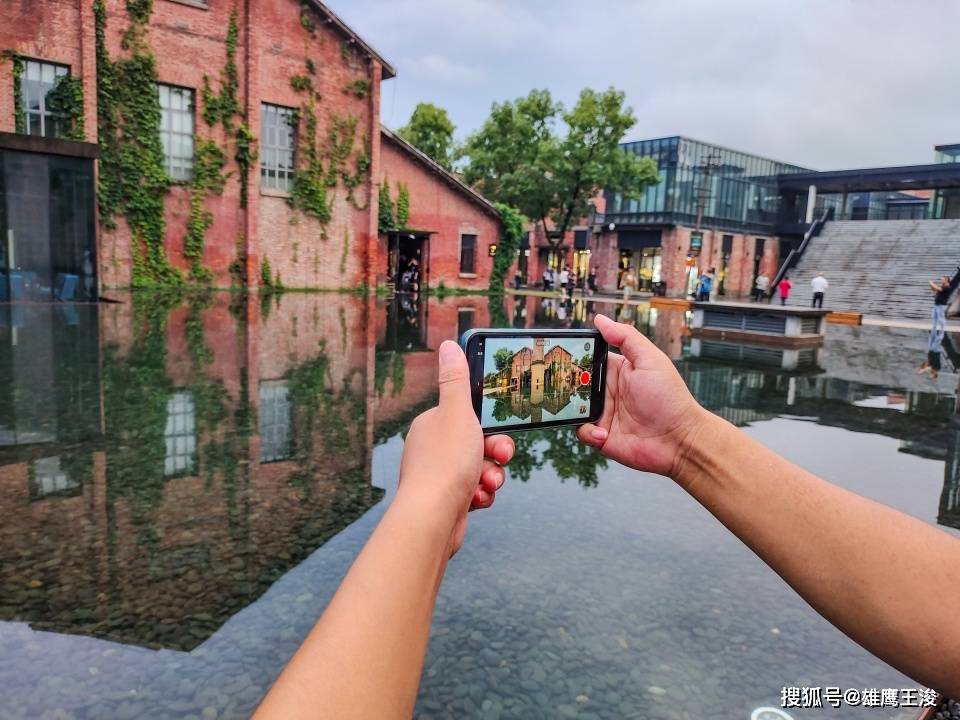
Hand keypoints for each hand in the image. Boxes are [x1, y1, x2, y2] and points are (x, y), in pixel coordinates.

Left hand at [398, 341, 514, 556]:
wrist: (432, 519)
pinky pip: (476, 491)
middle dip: (494, 454)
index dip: (490, 424)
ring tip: (486, 484)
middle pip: (478, 443)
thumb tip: (449, 345)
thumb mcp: (457, 413)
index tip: (500, 431)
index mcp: (432, 424)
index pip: (469, 416)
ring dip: (491, 476)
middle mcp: (433, 448)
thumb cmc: (444, 465)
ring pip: (480, 468)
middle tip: (499, 458)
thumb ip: (456, 379)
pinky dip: (482, 495)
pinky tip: (476, 499)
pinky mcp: (447, 500)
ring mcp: (439, 475)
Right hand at [577, 314, 709, 476]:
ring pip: (574, 407)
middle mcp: (608, 391)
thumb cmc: (670, 399)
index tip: (563, 354)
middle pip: (576, 382)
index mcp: (617, 370)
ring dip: (574, 409)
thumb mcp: (650, 360)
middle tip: (563, 384)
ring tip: (585, 410)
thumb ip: (626, 338)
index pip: (588, 358)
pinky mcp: (602, 435)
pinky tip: (605, 432)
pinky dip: (589, 432)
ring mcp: (604, 413)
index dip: (575, 356)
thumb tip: (601, 320)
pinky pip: (581, 431)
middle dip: (567, 383)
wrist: (679, 441)